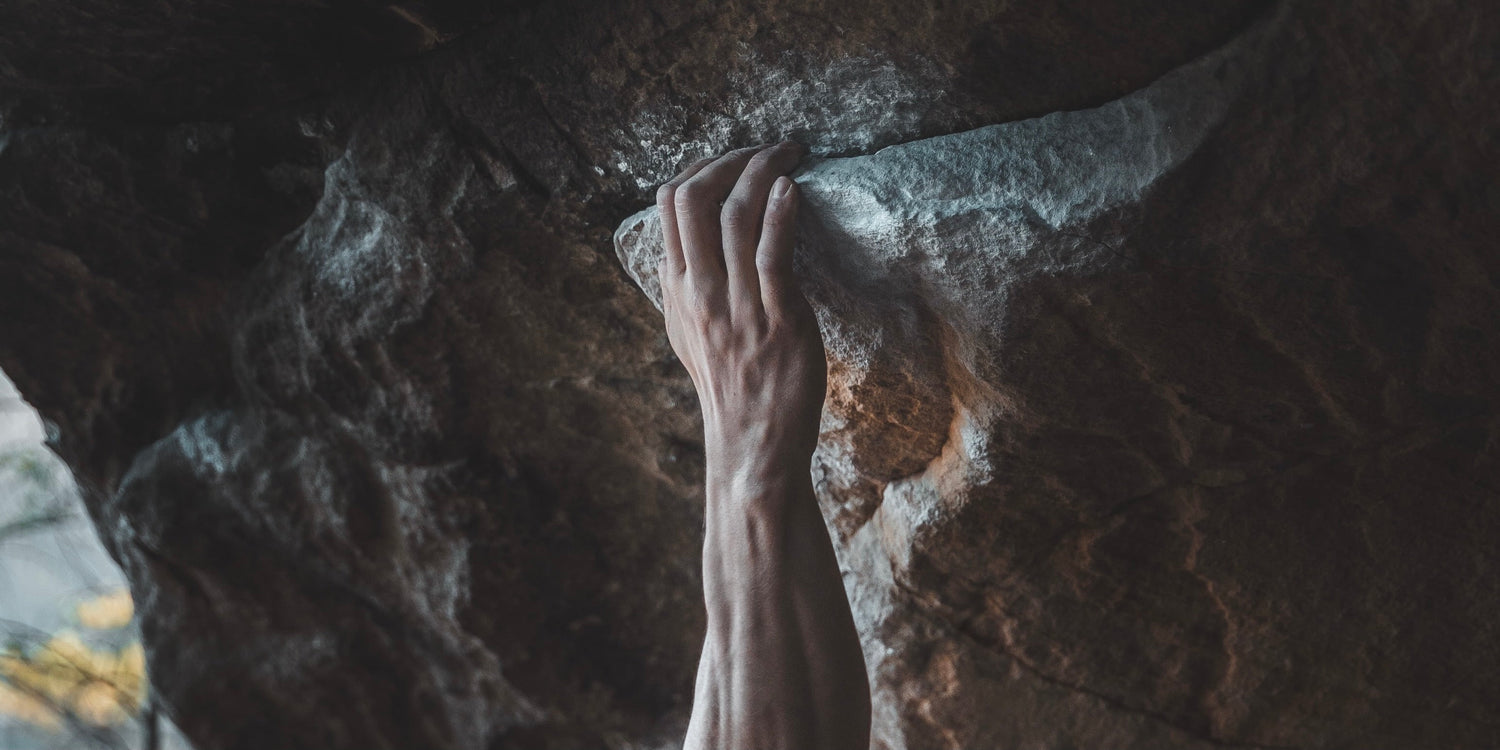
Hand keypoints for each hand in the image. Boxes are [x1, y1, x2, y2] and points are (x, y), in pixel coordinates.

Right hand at [654, 142, 825, 495]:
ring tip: (789, 152)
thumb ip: (682, 290)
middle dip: (732, 157)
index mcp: (678, 289)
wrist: (753, 444)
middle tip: (769, 147)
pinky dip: (781, 213)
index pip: (669, 204)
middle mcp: (701, 291)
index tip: (735, 157)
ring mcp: (737, 305)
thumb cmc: (730, 389)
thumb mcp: (689, 335)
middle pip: (693, 197)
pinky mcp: (778, 319)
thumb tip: (679, 251)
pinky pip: (772, 255)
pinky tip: (792, 188)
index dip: (702, 166)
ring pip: (734, 215)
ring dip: (762, 170)